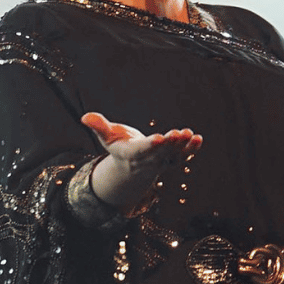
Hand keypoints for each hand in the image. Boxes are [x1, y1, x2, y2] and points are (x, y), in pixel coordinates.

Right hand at [80, 112, 202, 210]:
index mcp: (131, 155)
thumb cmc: (118, 146)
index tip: (159, 138)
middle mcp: (148, 160)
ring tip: (190, 135)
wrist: (132, 167)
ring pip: (173, 156)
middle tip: (179, 134)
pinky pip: (183, 157)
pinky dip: (191, 149)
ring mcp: (161, 162)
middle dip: (170, 144)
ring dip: (183, 147)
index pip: (141, 151)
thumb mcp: (107, 137)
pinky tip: (198, 139)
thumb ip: (98, 126)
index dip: (150, 145)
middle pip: (160, 153)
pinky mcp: (171, 160)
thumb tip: (84, 116)